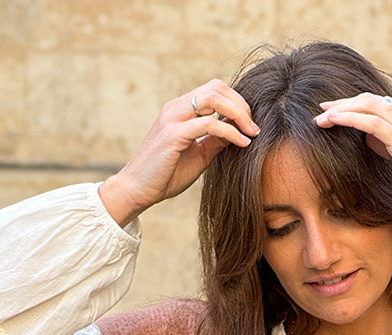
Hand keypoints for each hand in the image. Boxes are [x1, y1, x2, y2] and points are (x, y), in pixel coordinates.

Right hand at [99, 80, 258, 226]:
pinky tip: (242, 144)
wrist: (138, 190)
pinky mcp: (174, 134)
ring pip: (214, 98)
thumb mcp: (198, 155)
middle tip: (254, 127)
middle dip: (241, 104)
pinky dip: (230, 132)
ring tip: (251, 133)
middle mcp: (176, 108)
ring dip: (238, 113)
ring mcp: (173, 118)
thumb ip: (215, 141)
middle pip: (216, 87)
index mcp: (180, 110)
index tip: (250, 125)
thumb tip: (238, 133)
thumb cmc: (166, 175)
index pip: (214, 90)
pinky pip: (209, 125)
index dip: (236, 102)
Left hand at [314, 93, 391, 210]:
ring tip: (321, 117)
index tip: (337, 111)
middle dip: (344, 103)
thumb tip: (372, 142)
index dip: (357, 106)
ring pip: (368, 106)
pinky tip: (334, 121)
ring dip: (342, 110)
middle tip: (322, 110)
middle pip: (371, 100)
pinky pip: (372, 123)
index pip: (381, 105)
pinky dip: (350, 118)